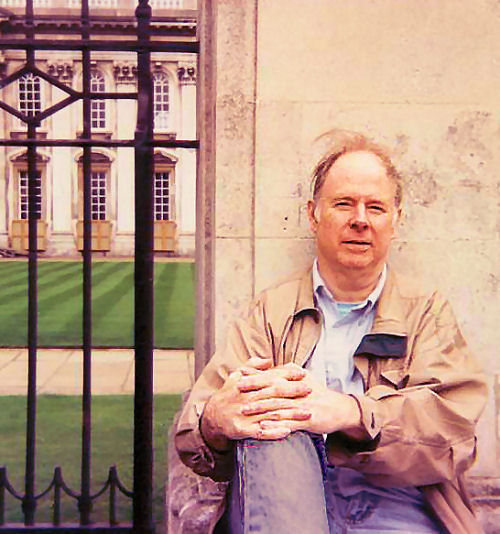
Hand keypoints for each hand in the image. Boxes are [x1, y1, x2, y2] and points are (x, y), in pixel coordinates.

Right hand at [200, 359, 309, 448]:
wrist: (210, 418)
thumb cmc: (227, 396)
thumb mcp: (235, 376)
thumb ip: (252, 366)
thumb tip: (268, 360)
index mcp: (247, 385)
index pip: (270, 377)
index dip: (287, 374)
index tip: (302, 373)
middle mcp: (247, 398)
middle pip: (273, 393)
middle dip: (293, 391)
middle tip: (310, 389)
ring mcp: (245, 415)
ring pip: (271, 413)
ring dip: (290, 413)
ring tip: (308, 413)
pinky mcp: (242, 430)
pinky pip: (260, 432)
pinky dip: (274, 432)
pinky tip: (288, 431)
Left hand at [239, 370, 361, 436]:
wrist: (340, 408)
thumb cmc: (317, 393)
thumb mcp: (302, 377)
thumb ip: (283, 372)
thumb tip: (264, 366)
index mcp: (296, 378)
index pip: (272, 375)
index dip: (255, 376)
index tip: (238, 376)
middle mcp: (298, 389)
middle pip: (272, 388)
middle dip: (253, 390)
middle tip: (236, 391)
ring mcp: (302, 405)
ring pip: (278, 406)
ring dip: (260, 409)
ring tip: (244, 411)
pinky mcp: (308, 420)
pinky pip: (288, 423)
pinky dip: (274, 425)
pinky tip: (262, 427)